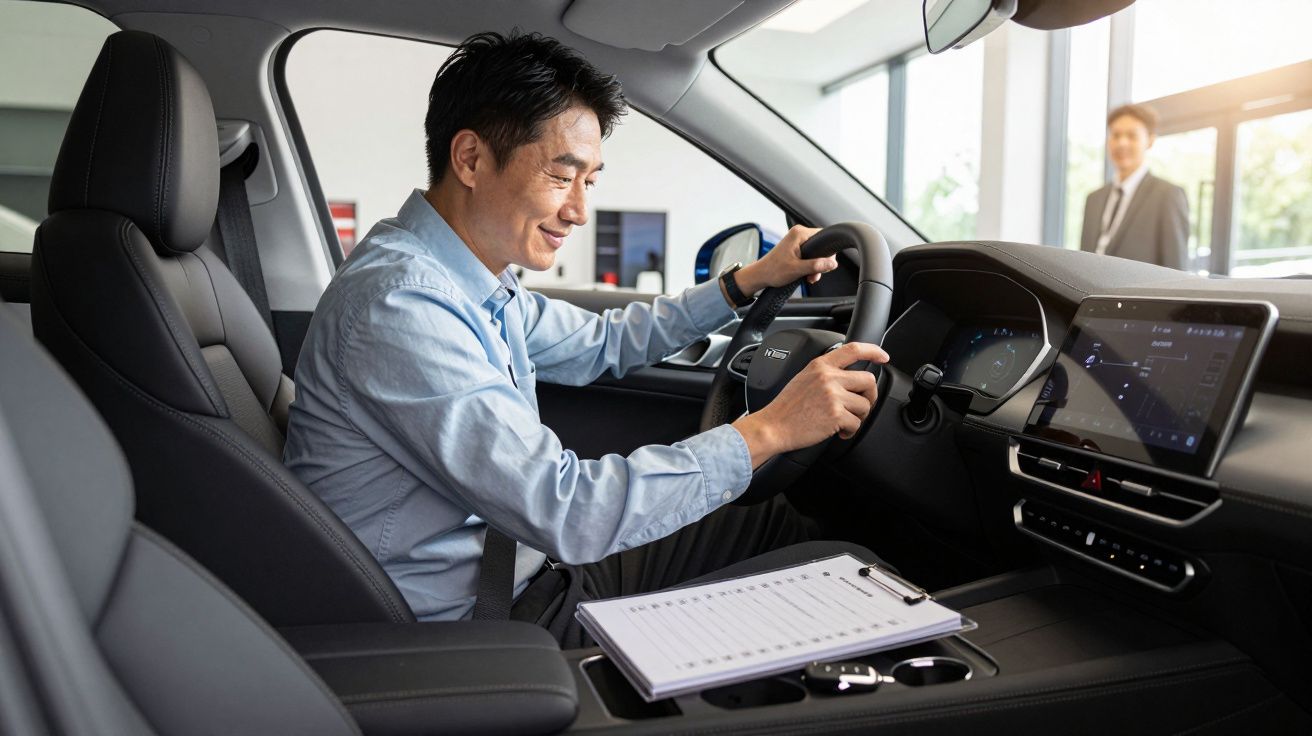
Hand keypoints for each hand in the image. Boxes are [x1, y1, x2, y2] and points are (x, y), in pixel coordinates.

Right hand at [732, 342, 889, 467]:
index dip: (873, 351)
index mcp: (820, 365)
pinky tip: (838, 431)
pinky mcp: (836, 415)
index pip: (853, 349)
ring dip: (858, 417)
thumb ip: (825, 373)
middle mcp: (828, 377)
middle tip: (860, 406)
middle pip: (869, 380)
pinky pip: (857, 423)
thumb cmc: (786, 408)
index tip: (883, 357)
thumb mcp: (803, 378)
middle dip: (869, 396)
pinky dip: (850, 431)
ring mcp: (833, 396)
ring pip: (865, 405)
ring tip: (843, 421)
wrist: (773, 427)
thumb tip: (848, 377)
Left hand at [734, 225, 835, 295]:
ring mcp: (797, 241)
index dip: (828, 252)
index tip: (826, 264)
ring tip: (809, 277)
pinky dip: (810, 266)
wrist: (761, 275)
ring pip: (816, 253)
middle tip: (815, 274)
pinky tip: (807, 275)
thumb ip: (816, 265)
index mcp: (799, 233)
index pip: (824, 237)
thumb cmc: (773, 270)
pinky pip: (810, 256)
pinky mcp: (796, 248)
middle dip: (821, 262)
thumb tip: (832, 263)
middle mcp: (798, 234)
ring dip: (815, 267)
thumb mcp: (797, 269)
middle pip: (821, 246)